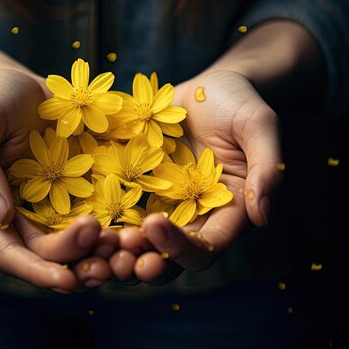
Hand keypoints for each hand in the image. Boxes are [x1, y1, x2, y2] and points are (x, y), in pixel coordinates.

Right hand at [0, 70, 112, 291]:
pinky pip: (91, 218)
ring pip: (72, 245)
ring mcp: (44, 207)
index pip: (8, 253)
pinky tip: (131, 227)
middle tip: (109, 246)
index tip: (67, 280)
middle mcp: (14, 216)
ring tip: (125, 248)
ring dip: (98, 253)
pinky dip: (110, 228)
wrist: (22, 85)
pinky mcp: (70, 194)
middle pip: (46, 255)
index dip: (36, 271)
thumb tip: (1, 215)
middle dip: (77, 259)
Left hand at [111, 70, 282, 283]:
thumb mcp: (259, 126)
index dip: (182, 246)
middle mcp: (194, 216)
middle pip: (171, 257)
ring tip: (97, 242)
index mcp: (227, 211)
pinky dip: (104, 223)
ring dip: (119, 250)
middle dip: (145, 262)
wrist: (208, 86)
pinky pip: (120, 213)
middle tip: (119, 254)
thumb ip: (266, 168)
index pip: (208, 245)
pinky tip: (82, 219)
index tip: (154, 224)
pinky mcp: (139, 188)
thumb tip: (262, 217)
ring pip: (141, 244)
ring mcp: (164, 204)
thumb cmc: (239, 103)